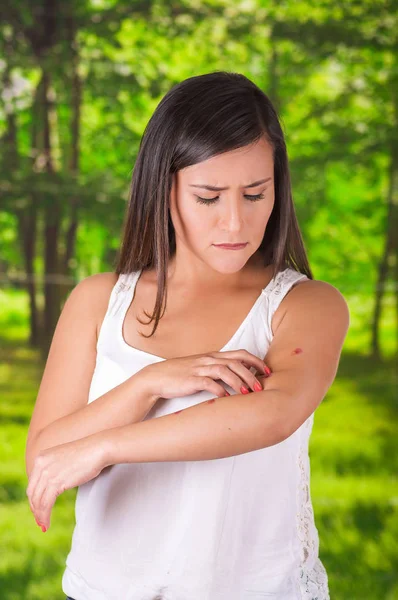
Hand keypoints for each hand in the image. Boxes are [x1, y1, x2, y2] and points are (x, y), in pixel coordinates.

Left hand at [26, 433, 107, 531]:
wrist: (98, 448)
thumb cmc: (87, 453)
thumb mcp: (64, 459)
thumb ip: (55, 469)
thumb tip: (54, 485)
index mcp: (41, 458)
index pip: (32, 483)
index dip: (34, 498)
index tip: (38, 508)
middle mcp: (41, 464)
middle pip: (32, 492)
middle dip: (35, 508)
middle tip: (40, 519)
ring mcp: (48, 473)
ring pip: (38, 501)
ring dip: (40, 516)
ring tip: (43, 525)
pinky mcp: (56, 482)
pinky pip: (46, 504)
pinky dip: (45, 516)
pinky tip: (47, 524)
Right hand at [140, 349, 271, 400]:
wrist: (156, 378)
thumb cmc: (180, 375)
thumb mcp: (201, 368)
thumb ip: (218, 371)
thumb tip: (238, 378)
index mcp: (213, 356)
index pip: (240, 354)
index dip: (256, 362)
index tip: (267, 372)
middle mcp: (208, 360)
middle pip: (236, 362)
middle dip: (251, 374)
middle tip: (261, 388)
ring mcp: (199, 369)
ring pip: (224, 370)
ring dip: (238, 382)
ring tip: (247, 394)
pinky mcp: (191, 380)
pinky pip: (208, 383)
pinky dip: (219, 389)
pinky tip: (226, 397)